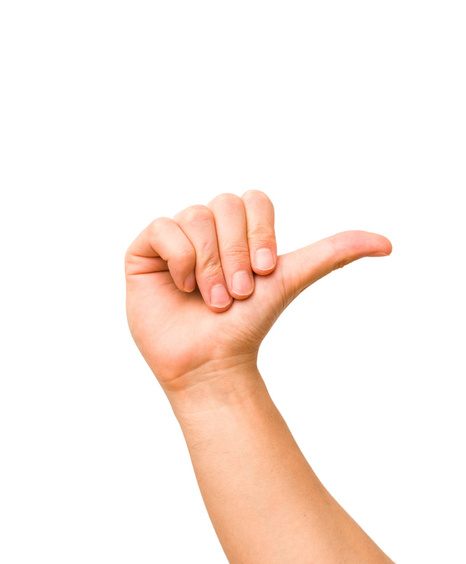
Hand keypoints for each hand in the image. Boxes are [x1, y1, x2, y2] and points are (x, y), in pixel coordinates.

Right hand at [125, 190, 390, 391]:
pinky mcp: (145, 251)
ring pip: (195, 217)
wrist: (213, 363)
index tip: (266, 272)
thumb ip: (334, 254)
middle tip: (237, 294)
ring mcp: (174, 239)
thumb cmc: (248, 325)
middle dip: (236, 255)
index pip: (253, 200)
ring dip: (210, 265)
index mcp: (238, 230)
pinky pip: (162, 228)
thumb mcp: (292, 280)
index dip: (261, 233)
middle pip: (224, 205)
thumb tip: (388, 242)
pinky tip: (182, 286)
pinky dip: (179, 258)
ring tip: (211, 299)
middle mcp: (206, 229)